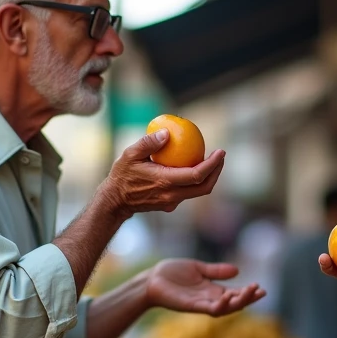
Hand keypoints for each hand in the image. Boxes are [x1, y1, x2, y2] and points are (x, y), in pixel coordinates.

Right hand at [102, 130, 224, 215]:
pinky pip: (188, 192)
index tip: (220, 152)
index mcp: (165, 182)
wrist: (115, 201)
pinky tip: (193, 166)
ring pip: (198, 191)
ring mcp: (172, 202)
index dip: (213, 164)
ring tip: (211, 160)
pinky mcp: (170, 204)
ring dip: (208, 176)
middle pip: (204, 187)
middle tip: (221, 155)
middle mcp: (172, 195)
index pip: (197, 175)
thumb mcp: (129, 154)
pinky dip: (195, 180)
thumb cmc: (122, 176)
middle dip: (217, 171)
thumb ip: (148, 143)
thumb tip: (167, 133)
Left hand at [145, 260, 265, 315]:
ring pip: (224, 308)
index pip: (234, 294)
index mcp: (212, 290)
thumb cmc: (172, 274)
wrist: (151, 280)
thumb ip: (216, 271)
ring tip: (250, 293)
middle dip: (248, 298)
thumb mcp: (198, 268)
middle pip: (233, 303)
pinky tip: (227, 299)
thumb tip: (237, 271)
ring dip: (238, 302)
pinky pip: (208, 309)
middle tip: (260, 291)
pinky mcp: (191, 306)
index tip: (261, 288)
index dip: (248, 292)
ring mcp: (201, 304)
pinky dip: (219, 306)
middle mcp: (209, 299)